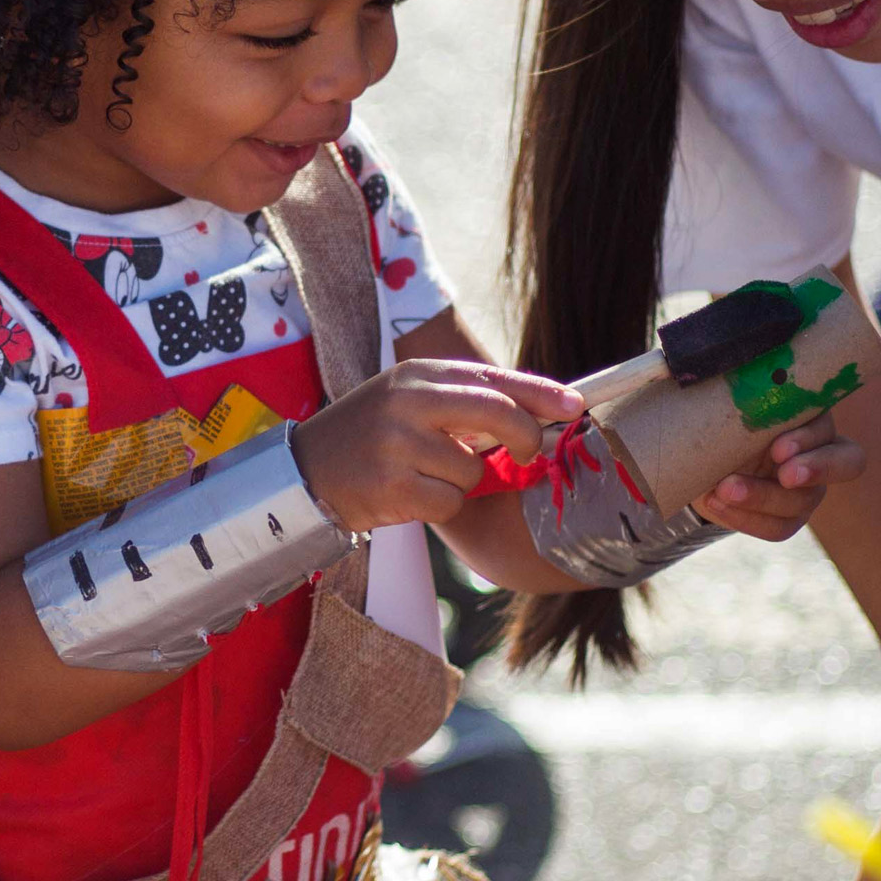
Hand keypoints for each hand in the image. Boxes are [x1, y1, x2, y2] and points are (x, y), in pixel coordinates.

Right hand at [293, 360, 582, 533]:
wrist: (304, 471)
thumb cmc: (369, 436)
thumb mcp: (409, 401)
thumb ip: (462, 402)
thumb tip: (536, 413)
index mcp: (417, 375)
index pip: (492, 378)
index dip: (540, 393)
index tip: (576, 406)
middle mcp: (407, 401)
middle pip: (497, 414)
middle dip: (525, 437)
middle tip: (527, 454)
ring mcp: (398, 444)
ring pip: (474, 469)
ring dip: (461, 482)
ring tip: (423, 474)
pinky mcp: (392, 486)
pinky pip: (451, 502)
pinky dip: (440, 505)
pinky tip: (409, 495)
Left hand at [689, 415, 862, 540]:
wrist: (700, 457)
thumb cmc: (722, 421)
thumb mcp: (732, 408)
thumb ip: (745, 398)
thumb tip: (731, 366)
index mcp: (816, 417)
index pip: (836, 414)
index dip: (812, 438)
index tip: (778, 448)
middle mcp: (821, 453)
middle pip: (847, 463)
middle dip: (817, 468)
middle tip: (784, 475)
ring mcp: (808, 490)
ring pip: (802, 501)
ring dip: (762, 497)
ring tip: (723, 489)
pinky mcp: (787, 518)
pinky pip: (777, 527)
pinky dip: (745, 518)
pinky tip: (716, 502)